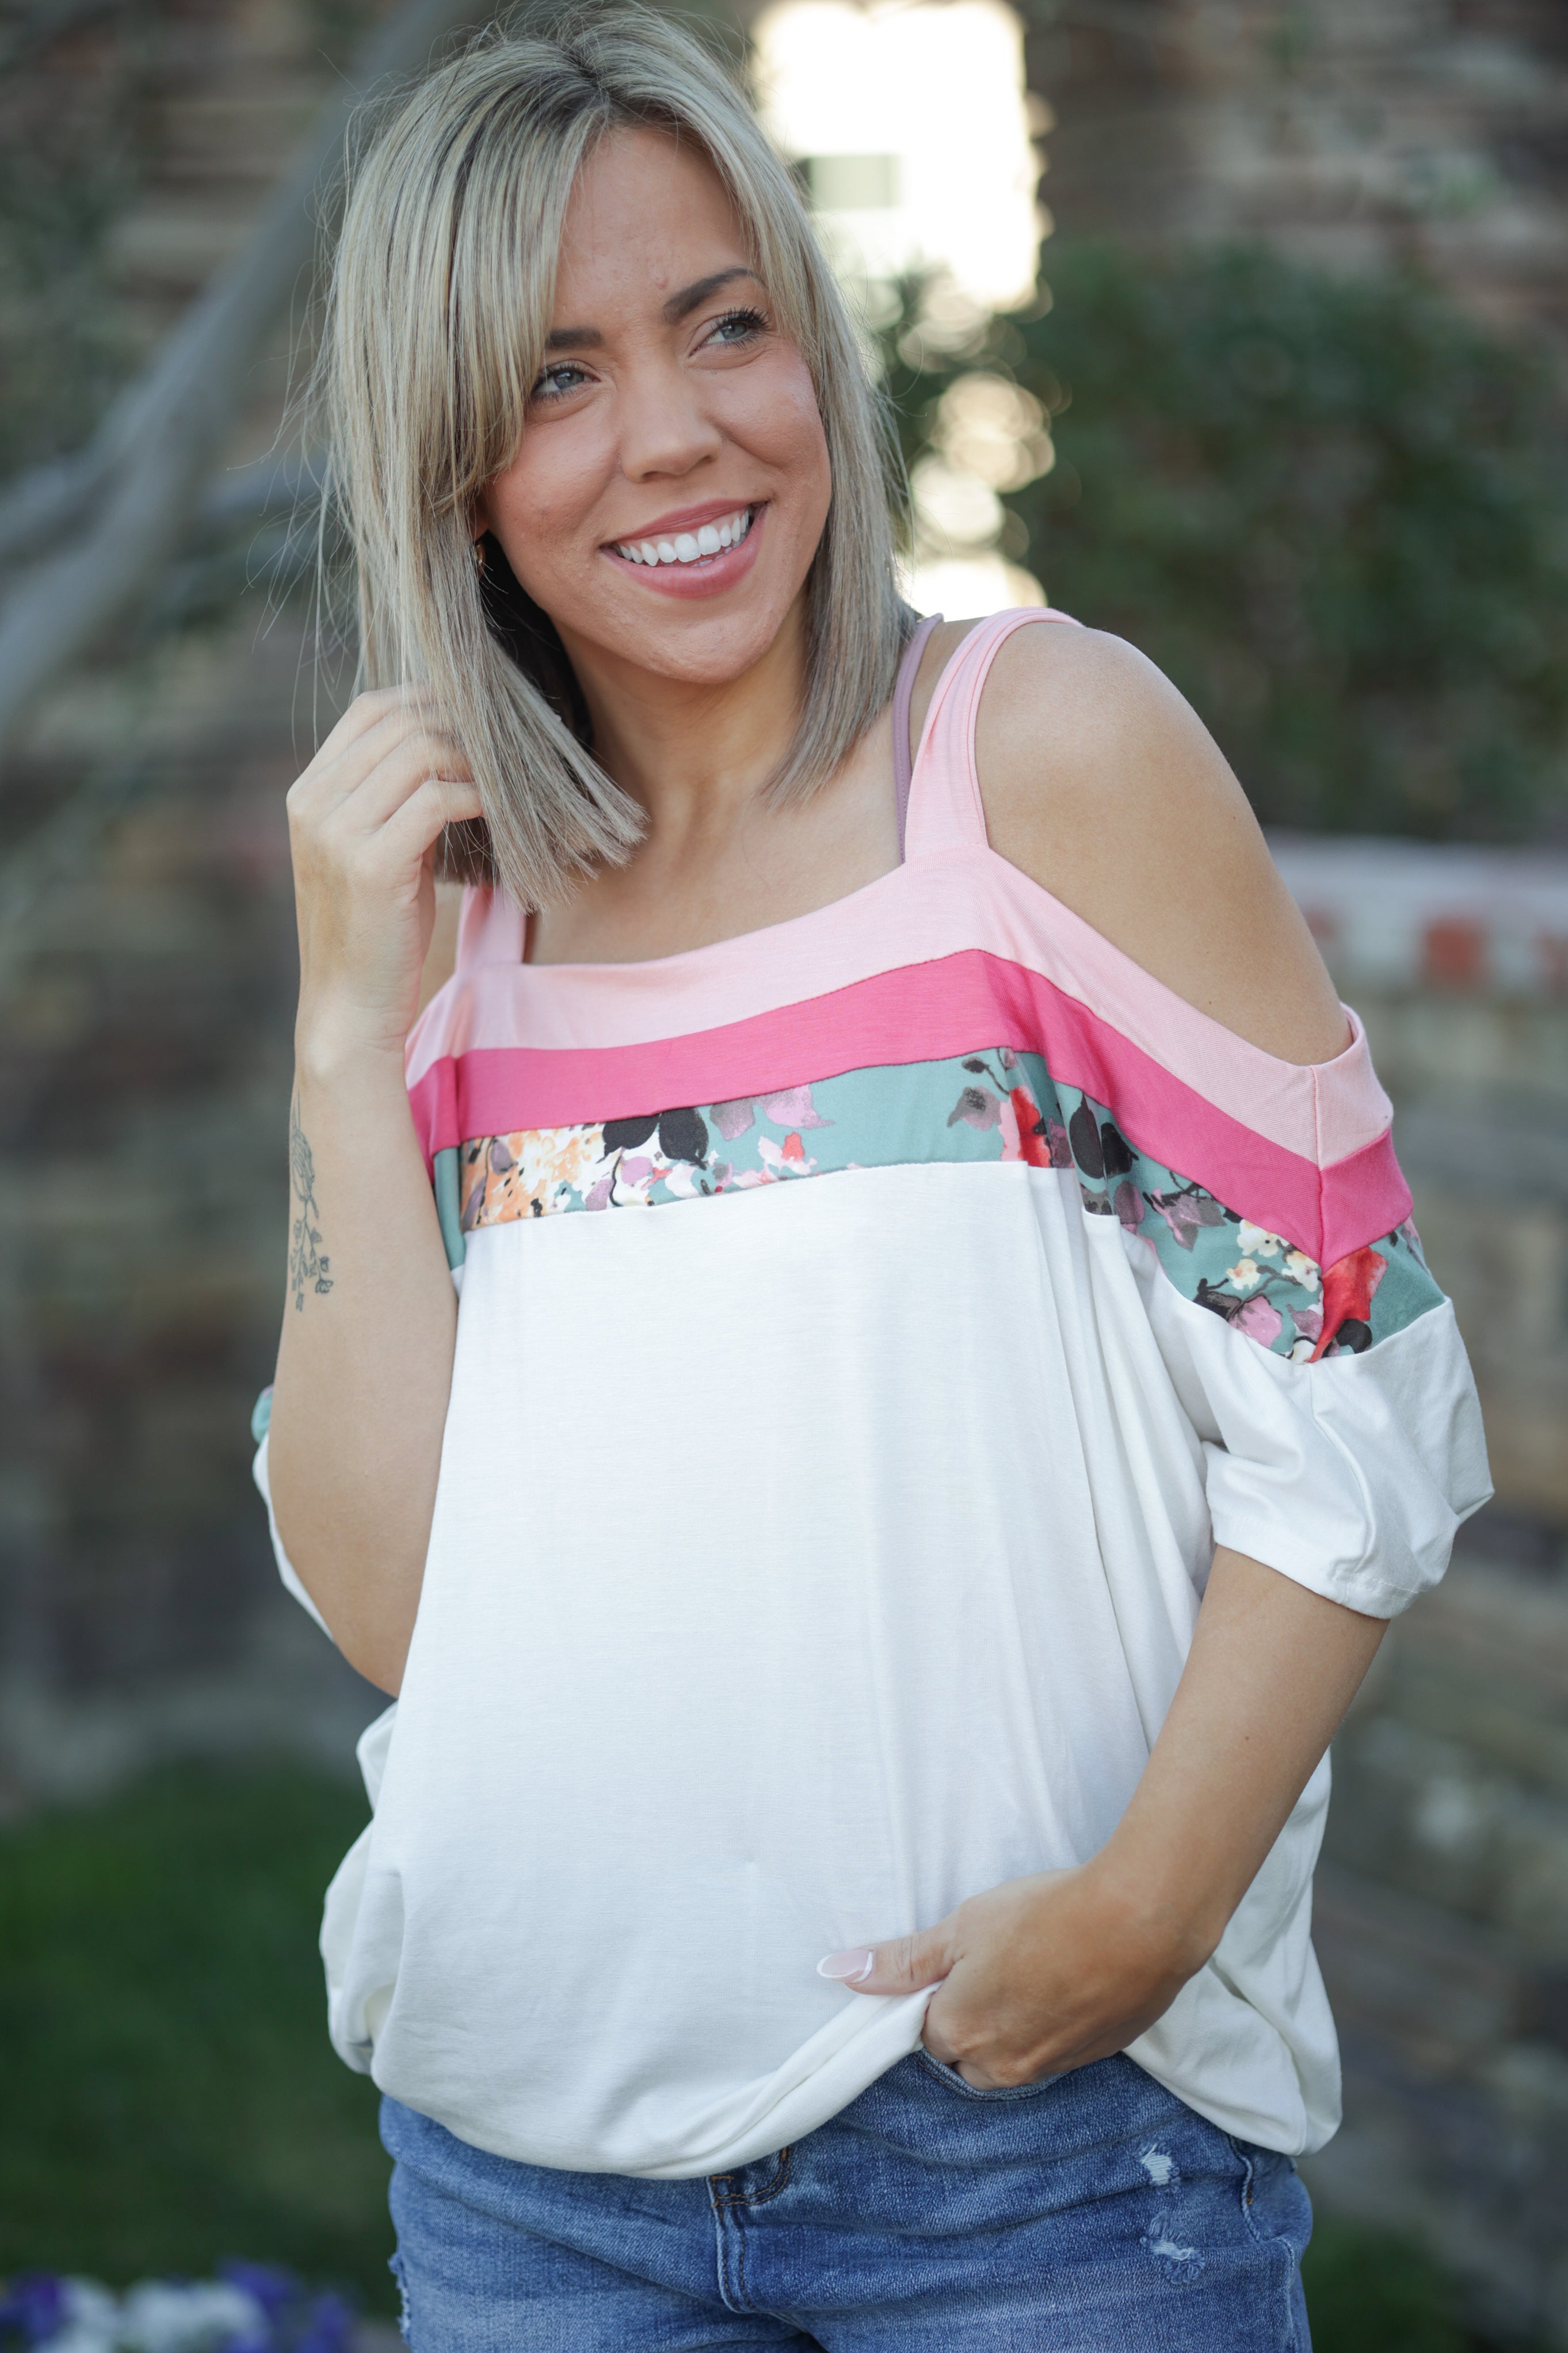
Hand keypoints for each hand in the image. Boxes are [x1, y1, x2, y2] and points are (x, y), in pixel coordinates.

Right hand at [287, 687, 482, 1070]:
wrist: (350, 1009)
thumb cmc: (377, 933)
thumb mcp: (377, 851)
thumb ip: (394, 798)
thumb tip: (453, 745)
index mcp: (309, 792)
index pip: (371, 709)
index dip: (431, 699)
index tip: (481, 716)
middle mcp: (314, 803)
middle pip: (401, 722)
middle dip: (464, 725)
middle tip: (512, 744)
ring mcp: (337, 832)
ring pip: (423, 752)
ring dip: (477, 758)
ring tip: (512, 776)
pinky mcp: (371, 864)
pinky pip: (438, 799)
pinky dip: (479, 796)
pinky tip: (501, 811)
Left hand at [818, 1860, 1201, 2089]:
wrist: (1139, 1921)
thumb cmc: (1044, 1915)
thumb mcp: (963, 1925)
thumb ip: (902, 1960)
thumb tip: (835, 1973)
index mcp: (959, 2032)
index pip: (924, 2028)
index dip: (937, 1991)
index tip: (958, 1959)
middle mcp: (1000, 2065)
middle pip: (965, 2052)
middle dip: (971, 2016)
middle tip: (996, 1960)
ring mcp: (1049, 2066)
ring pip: (1010, 2056)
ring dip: (1012, 2023)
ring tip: (1035, 1967)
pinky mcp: (1091, 2058)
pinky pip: (1053, 2051)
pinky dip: (1053, 2024)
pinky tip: (1068, 1980)